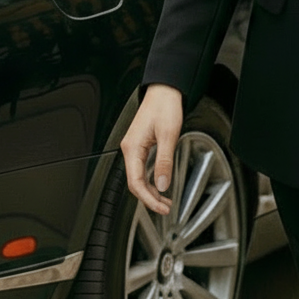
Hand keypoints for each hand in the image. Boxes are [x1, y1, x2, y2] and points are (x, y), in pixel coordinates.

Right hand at [120, 84, 183, 215]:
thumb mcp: (168, 135)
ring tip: (165, 201)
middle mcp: (129, 149)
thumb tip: (162, 184)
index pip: (136, 182)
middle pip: (135, 183)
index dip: (148, 199)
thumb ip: (164, 161)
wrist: (164, 90)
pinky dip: (151, 180)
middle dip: (149, 198)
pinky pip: (141, 168)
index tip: (160, 207)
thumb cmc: (164, 106)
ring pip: (138, 177)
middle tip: (165, 208)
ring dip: (150, 191)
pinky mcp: (140, 145)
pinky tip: (160, 185)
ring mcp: (134, 147)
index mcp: (132, 147)